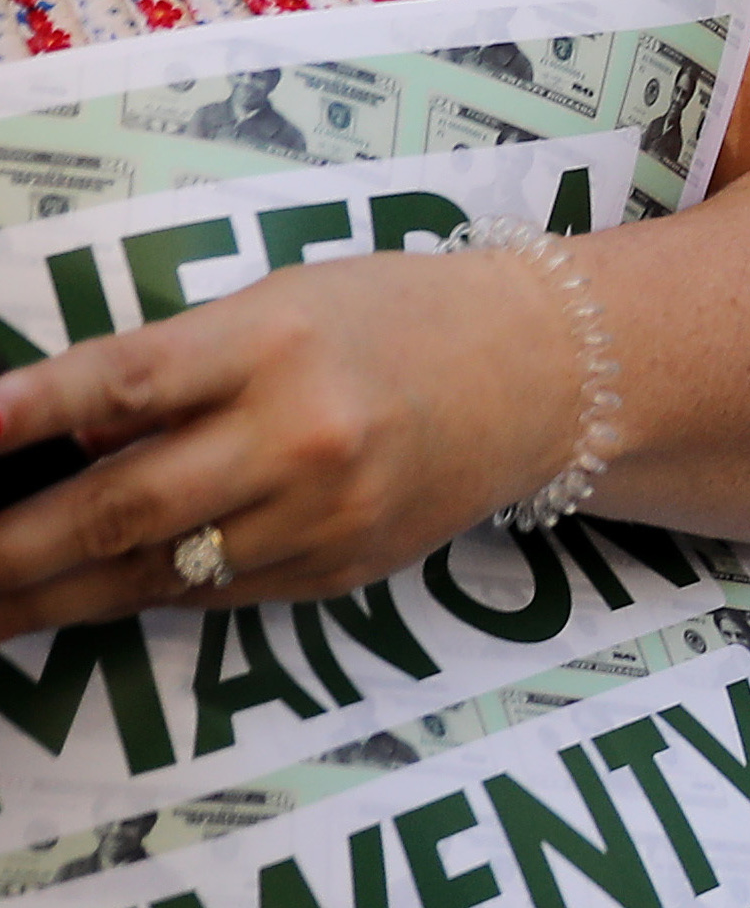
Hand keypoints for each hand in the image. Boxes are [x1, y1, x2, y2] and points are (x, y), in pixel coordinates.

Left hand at [0, 250, 597, 634]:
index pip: (124, 384)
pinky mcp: (340, 572)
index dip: (25, 414)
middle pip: (126, 505)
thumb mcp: (277, 305)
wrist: (539, 375)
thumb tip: (63, 442)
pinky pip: (216, 595)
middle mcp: (301, 437)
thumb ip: (171, 369)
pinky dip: (136, 597)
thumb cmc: (390, 318)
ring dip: (50, 598)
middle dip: (12, 548)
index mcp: (273, 344)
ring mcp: (324, 517)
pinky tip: (75, 602)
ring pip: (158, 573)